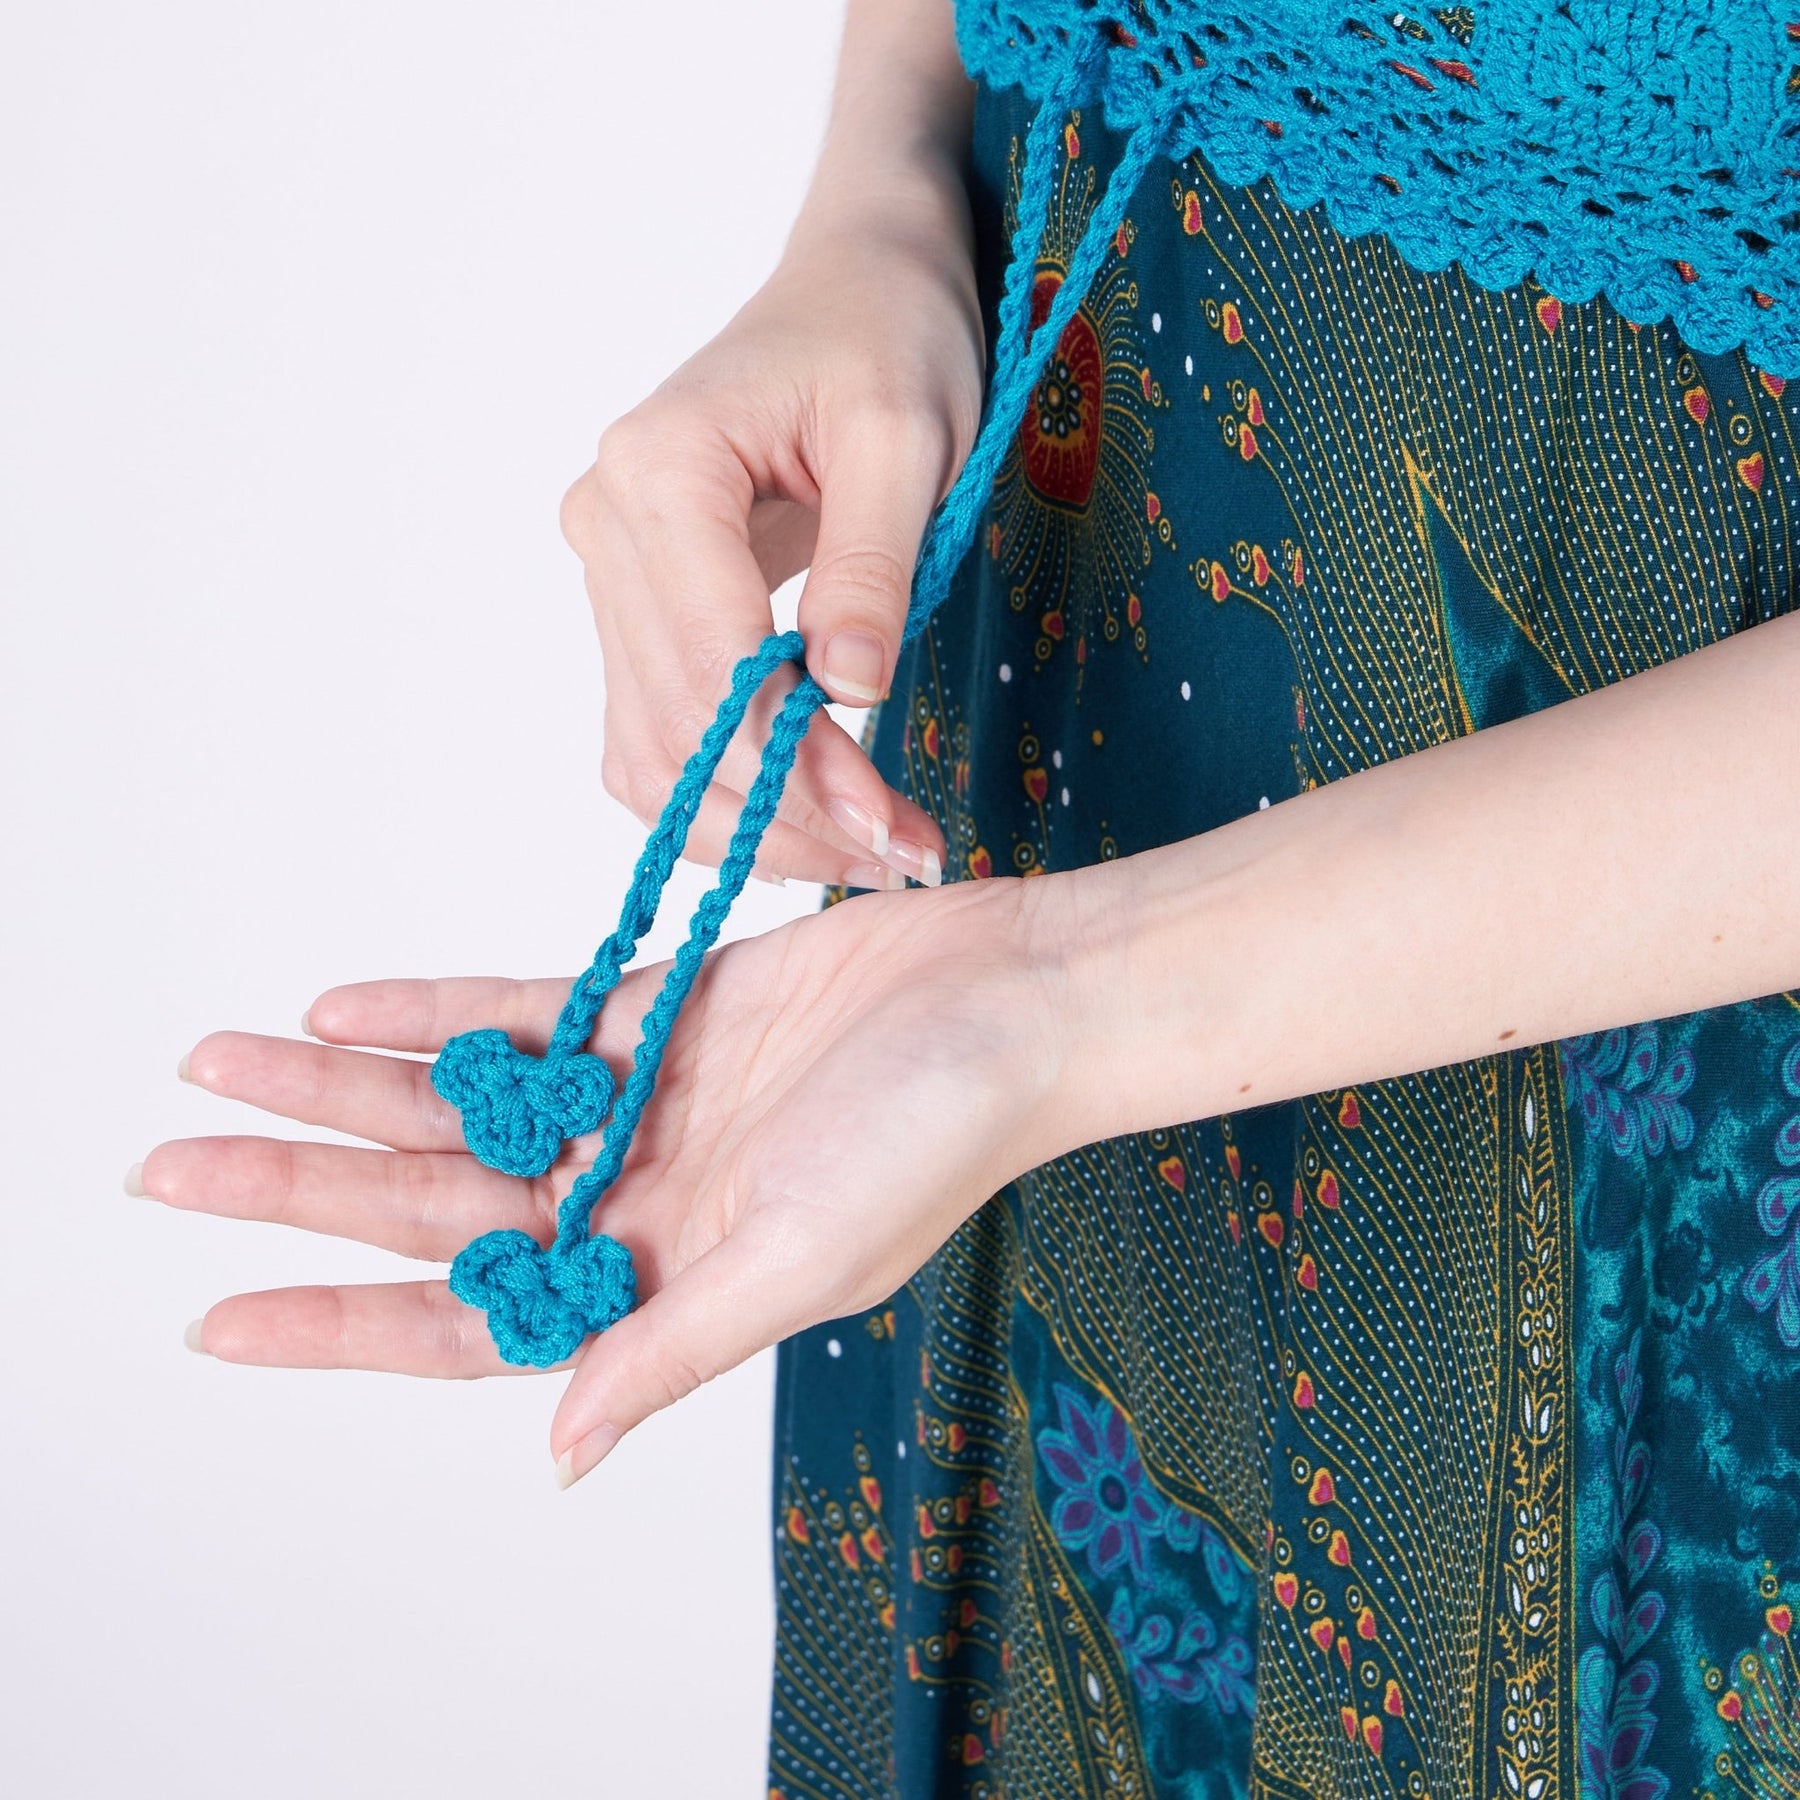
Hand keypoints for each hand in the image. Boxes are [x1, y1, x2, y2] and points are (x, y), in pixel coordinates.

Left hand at [140, 876, 1085, 1484]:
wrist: (1012, 997)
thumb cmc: (933, 1141)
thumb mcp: (798, 1262)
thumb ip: (673, 1348)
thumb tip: (558, 1455)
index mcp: (662, 1281)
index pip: (470, 1322)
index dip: (339, 1326)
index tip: (218, 1321)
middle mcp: (634, 1200)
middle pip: (435, 1205)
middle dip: (304, 1187)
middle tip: (165, 1168)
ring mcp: (639, 1102)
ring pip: (457, 1102)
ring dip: (343, 1088)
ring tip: (219, 1059)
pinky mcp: (658, 1008)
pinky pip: (522, 1013)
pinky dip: (435, 1012)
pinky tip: (342, 1006)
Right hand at [557, 181, 983, 888]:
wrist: (852, 293)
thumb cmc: (886, 340)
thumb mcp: (907, 438)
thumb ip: (872, 567)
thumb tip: (847, 695)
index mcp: (660, 468)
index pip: (712, 661)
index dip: (797, 763)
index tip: (890, 827)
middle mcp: (606, 527)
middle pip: (678, 722)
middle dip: (790, 812)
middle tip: (905, 858)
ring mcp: (610, 576)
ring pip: (652, 751)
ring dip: (754, 825)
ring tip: (869, 853)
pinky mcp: (635, 615)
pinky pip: (652, 738)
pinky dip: (719, 797)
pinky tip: (804, 821)